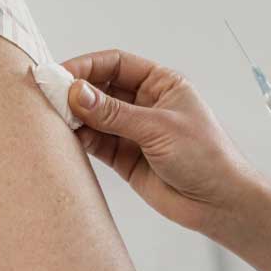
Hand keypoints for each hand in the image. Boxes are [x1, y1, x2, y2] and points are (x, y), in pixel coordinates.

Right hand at [62, 49, 257, 233]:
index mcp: (160, 83)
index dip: (88, 65)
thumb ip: (114, 113)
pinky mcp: (123, 156)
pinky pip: (94, 141)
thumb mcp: (158, 128)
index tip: (63, 73)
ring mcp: (132, 130)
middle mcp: (143, 103)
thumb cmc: (206, 158)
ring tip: (55, 117)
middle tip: (51, 94)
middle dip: (76, 90)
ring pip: (93, 115)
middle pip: (100, 87)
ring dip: (74, 115)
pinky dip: (79, 138)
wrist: (220, 206)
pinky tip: (67, 136)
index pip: (116, 64)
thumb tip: (76, 92)